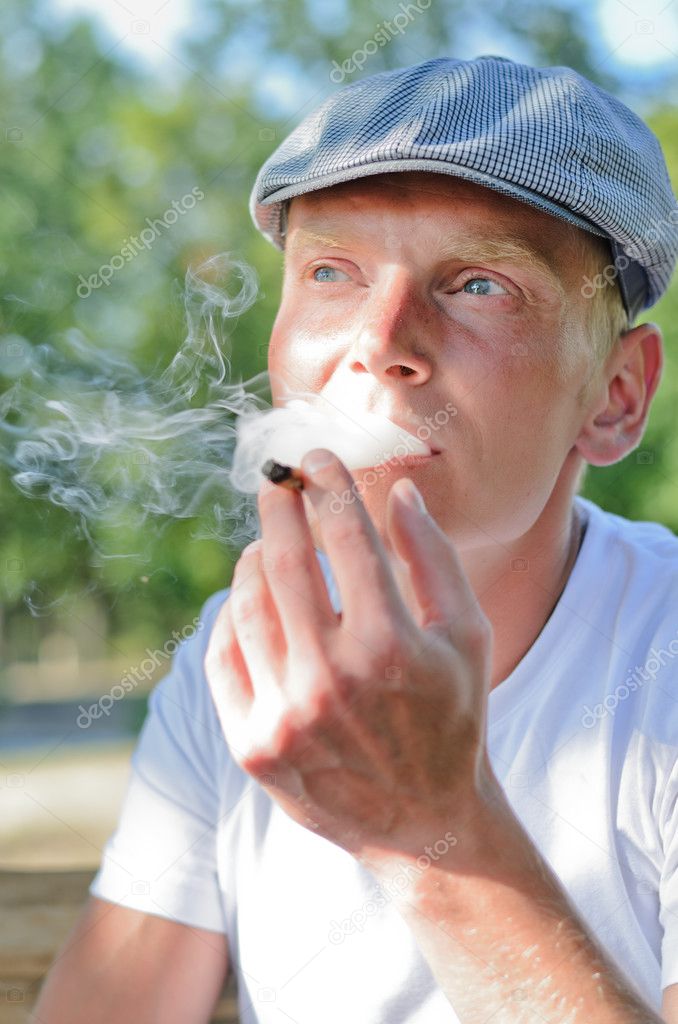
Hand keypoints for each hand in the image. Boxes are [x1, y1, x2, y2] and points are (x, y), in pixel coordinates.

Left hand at [204, 449, 496, 862]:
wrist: (425, 822)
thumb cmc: (452, 719)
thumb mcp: (466, 636)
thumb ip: (434, 559)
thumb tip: (399, 493)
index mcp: (390, 646)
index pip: (347, 536)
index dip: (328, 485)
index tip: (317, 460)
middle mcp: (332, 679)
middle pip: (285, 560)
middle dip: (278, 504)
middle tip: (277, 480)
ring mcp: (285, 715)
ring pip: (247, 605)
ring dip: (253, 556)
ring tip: (267, 541)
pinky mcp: (253, 745)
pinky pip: (223, 657)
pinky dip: (230, 615)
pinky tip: (250, 598)